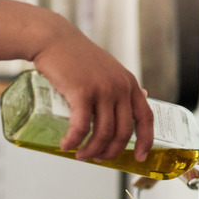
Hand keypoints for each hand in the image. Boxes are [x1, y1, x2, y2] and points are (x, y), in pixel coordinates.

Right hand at [31, 19, 152, 162]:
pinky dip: (74, 141)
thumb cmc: (76, 56)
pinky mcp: (82, 92)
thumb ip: (120, 86)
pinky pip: (82, 127)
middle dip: (111, 152)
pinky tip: (67, 146)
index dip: (146, 141)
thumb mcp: (108, 69)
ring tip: (79, 155)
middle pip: (123, 132)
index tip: (140, 157)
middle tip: (97, 159)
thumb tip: (139, 98)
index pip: (146, 118)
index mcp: (128, 83)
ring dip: (91, 151)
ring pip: (103, 133)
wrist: (53, 39)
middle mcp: (120, 87)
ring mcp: (102, 90)